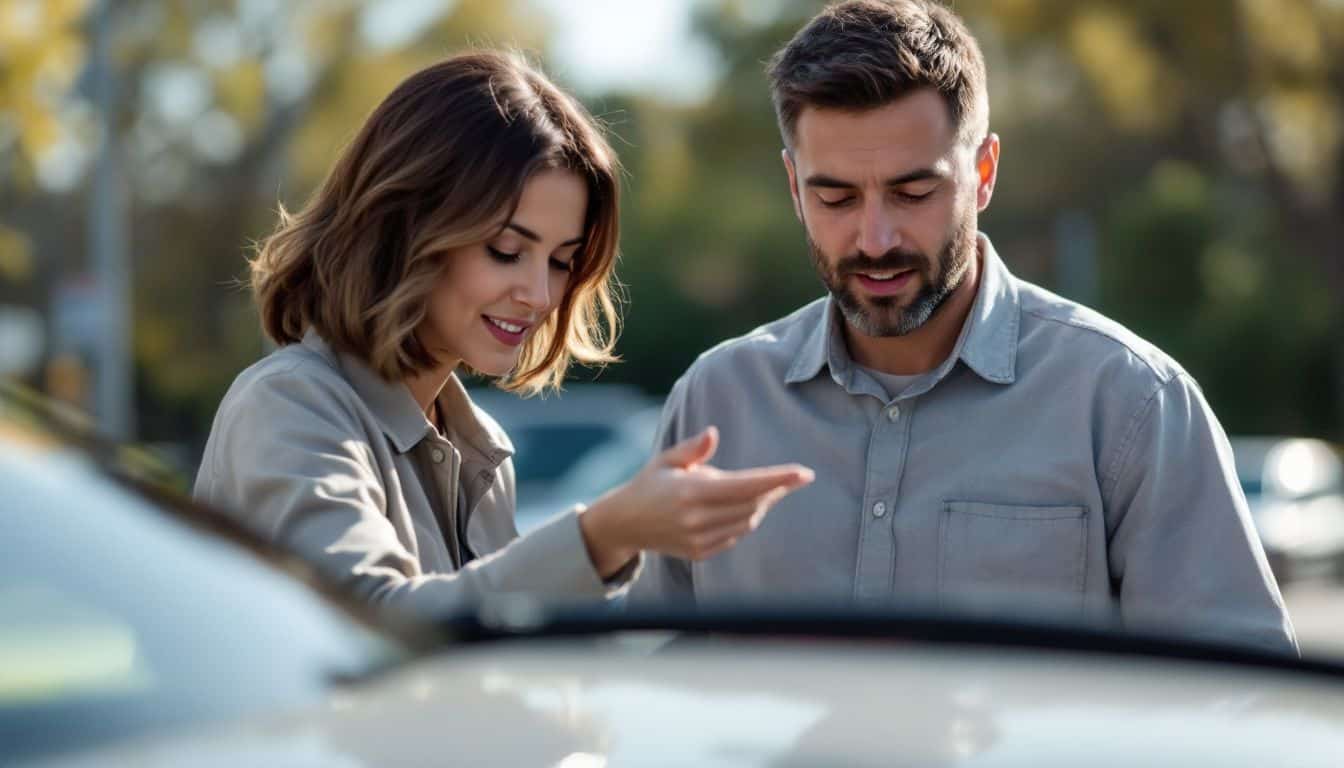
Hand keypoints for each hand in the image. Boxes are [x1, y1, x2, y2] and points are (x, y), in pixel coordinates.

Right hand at [579, 426, 813, 576]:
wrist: (625, 524)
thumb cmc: (649, 484)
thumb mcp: (666, 460)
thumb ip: (692, 448)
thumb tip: (713, 433)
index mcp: (689, 491)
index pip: (745, 486)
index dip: (777, 479)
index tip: (804, 473)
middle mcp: (695, 519)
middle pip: (752, 504)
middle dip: (776, 490)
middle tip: (793, 477)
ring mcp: (698, 539)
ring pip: (747, 521)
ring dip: (763, 504)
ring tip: (768, 489)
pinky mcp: (700, 553)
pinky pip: (736, 535)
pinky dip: (747, 519)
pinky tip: (745, 506)